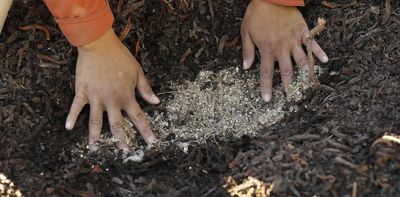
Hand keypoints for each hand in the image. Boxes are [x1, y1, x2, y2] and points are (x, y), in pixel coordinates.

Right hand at [65, 28, 159, 151]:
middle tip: (123, 151)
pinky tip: (68, 128)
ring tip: (94, 148)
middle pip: (117, 124)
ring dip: (95, 136)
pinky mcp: (83, 91)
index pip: (138, 117)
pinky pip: (76, 106)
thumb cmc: (120, 57)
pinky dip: (72, 117)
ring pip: (96, 121)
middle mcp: (112, 100)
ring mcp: (96, 97)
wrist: (99, 45)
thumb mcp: (138, 72)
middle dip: (121, 139)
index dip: (145, 130)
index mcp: (126, 96)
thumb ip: (146, 89)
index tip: (151, 141)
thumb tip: (156, 101)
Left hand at [241, 0, 327, 101]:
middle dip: (289, 85)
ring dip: (304, 73)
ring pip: (301, 60)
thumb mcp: (246, 32)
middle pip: (287, 70)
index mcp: (267, 49)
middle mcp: (282, 47)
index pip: (267, 73)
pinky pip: (313, 43)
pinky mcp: (303, 31)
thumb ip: (248, 51)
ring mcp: (294, 39)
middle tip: (291, 97)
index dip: (267, 87)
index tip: (268, 99)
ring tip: (307, 86)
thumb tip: (245, 67)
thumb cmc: (256, 14)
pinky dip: (319, 52)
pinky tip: (325, 61)